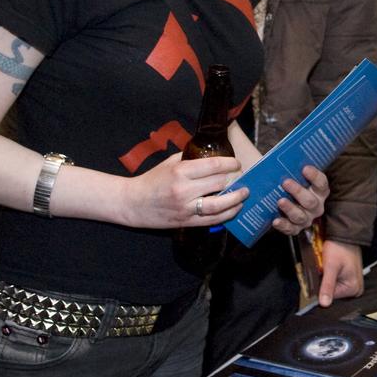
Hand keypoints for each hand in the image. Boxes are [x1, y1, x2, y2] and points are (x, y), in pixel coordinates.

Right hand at [124, 151, 246, 228]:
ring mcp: (185, 207)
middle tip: (242, 177)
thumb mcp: (170, 163)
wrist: (132, 203)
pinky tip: (235, 209)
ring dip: (236, 199)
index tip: (237, 164)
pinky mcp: (186, 222)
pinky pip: (212, 219)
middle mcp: (184, 189)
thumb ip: (190, 158)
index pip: (214, 165)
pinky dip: (226, 214)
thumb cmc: (152, 180)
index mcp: (181, 171)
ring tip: (244, 193)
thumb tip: (212, 154)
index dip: (230, 164)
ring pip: (219, 205)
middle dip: (234, 179)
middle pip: (219, 183)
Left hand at [271, 165, 329, 235]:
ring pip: (300, 216)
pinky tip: (275, 220)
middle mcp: (316, 206)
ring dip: (290, 208)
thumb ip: (292, 168)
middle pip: (310, 201)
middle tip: (285, 182)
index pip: (321, 183)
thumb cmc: (290, 184)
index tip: (305, 168)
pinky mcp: (296, 228)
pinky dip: (283, 225)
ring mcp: (306, 218)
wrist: (282, 199)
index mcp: (320, 191)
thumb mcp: (294, 175)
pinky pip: (290, 229)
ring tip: (280, 201)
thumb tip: (280, 158)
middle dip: (298, 192)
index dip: (314, 176)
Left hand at [318, 239, 364, 306]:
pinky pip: (335, 281)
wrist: (344, 234)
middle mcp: (355, 287)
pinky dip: (330, 275)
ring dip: (326, 277)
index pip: (330, 297)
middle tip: (326, 268)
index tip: (321, 274)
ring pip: (332, 286)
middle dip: (325, 281)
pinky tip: (330, 266)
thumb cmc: (340, 247)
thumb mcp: (331, 267)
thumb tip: (324, 303)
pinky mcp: (349, 277)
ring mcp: (352, 282)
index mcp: (354, 288)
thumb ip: (327, 286)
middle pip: (332, 293)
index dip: (322, 286)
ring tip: (328, 265)